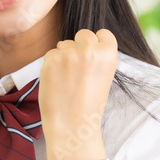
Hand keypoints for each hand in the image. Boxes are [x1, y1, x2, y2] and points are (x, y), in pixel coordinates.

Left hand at [39, 28, 118, 159]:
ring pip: (64, 44)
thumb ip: (97, 57)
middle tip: (77, 70)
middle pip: (83, 34)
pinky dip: (50, 65)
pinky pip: (50, 54)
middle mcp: (90, 50)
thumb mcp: (104, 77)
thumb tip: (81, 41)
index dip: (96, 44)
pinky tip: (56, 81)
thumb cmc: (89, 106)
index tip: (92, 56)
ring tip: (67, 80)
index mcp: (109, 55)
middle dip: (79, 46)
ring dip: (63, 56)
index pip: (103, 34)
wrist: (73, 126)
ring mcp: (69, 53)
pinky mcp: (51, 60)